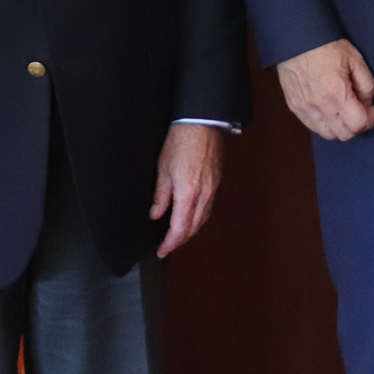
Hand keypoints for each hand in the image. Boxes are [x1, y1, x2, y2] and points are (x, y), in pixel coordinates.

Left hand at [151, 124, 224, 257]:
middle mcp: (203, 196)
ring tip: (178, 234)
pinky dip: (198, 217)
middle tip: (167, 245)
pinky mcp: (216, 182)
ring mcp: (212, 189)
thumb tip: (156, 213)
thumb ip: (161, 196)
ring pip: (202, 219)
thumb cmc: (181, 141)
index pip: (179, 229)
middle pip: (193, 228)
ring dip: (190, 230)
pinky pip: (208, 208)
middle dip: (180, 240)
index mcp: (188, 194)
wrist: (201, 123)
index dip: (170, 244)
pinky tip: (191, 216)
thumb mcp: (163, 169)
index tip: (162, 250)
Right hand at [276, 39, 373, 140]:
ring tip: (344, 111)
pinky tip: (330, 111)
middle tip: (361, 111)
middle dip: (357, 126)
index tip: (372, 110)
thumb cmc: (325, 46)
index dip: (370, 120)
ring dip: (340, 127)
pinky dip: (324, 124)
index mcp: (336, 93)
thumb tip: (367, 103)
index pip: (357, 124)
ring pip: (328, 134)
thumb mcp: (355, 60)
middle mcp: (319, 105)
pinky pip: (312, 126)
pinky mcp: (295, 106)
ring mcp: (305, 108)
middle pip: (344, 134)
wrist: (297, 38)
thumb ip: (367, 85)